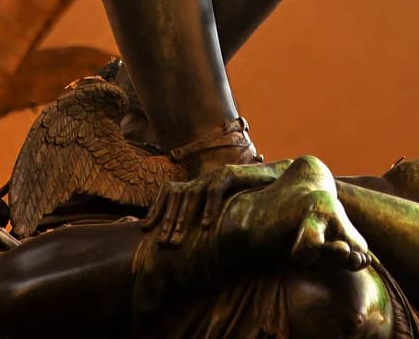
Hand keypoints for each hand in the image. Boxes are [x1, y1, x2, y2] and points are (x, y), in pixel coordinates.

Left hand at [144, 159, 291, 244]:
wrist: (273, 179)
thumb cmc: (247, 197)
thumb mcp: (223, 209)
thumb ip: (207, 218)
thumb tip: (192, 240)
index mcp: (198, 185)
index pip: (170, 193)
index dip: (157, 209)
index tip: (145, 229)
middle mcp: (203, 178)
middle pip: (178, 197)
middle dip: (168, 221)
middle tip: (162, 243)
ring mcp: (215, 174)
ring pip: (192, 194)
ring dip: (183, 218)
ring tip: (176, 240)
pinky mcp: (230, 174)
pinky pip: (216, 191)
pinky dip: (209, 208)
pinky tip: (205, 226)